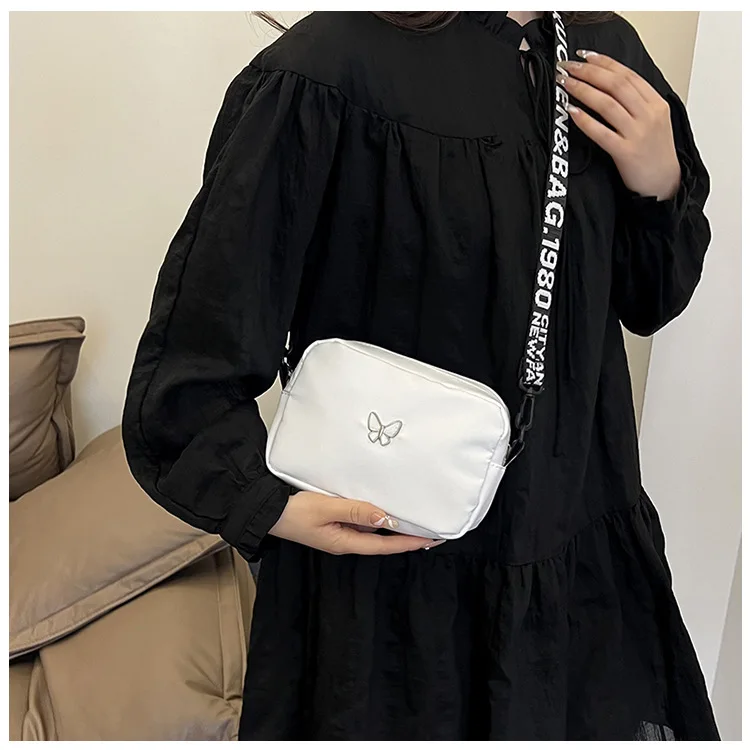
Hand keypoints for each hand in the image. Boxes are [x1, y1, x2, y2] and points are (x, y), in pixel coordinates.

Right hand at [269, 490, 442, 554]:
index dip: (410, 543)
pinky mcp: (334, 524)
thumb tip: (385, 518)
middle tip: (430, 529)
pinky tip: (383, 508)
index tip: (431, 539)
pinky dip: (376, 517)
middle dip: (406, 536)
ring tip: (413, 517)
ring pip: (373, 532)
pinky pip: (361, 522)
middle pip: (383, 542)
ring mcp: (340, 533)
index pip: (386, 546)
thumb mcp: (326, 508)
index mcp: (346, 542)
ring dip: (392, 526)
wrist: (266, 512)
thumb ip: (356, 511)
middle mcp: (346, 541)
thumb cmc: (293, 512)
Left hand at [558, 50, 680, 200]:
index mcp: (656, 103)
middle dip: (589, 72)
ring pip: (607, 104)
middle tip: (567, 67)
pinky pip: (601, 133)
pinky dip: (585, 120)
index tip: (585, 56)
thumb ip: (638, 102)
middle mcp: (648, 115)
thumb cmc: (655, 153)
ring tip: (565, 84)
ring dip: (583, 90)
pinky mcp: (626, 152)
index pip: (628, 75)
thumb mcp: (654, 120)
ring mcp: (637, 133)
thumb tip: (609, 84)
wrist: (664, 183)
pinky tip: (571, 111)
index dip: (604, 63)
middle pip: (616, 85)